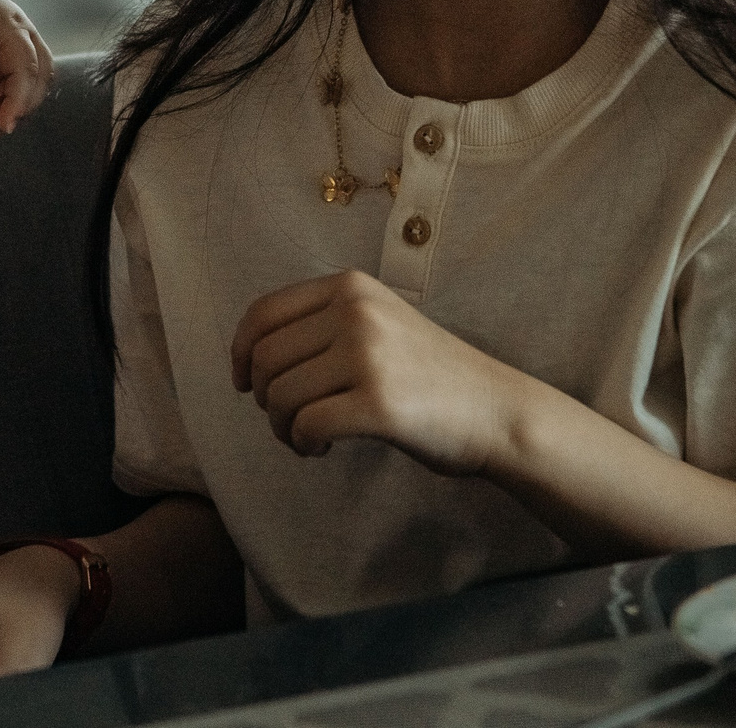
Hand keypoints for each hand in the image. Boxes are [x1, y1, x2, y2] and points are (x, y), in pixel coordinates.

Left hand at [0, 0, 51, 136]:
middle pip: (36, 82)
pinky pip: (12, 92)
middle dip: (14, 111)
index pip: (27, 69)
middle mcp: (24, 40)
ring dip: (7, 114)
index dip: (18, 101)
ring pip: (28, 90)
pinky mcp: (7, 65)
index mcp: (11, 28)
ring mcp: (18, 53)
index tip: (2, 126)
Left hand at [230, 269, 534, 474]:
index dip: (240, 352)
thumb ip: (324, 324)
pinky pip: (306, 426)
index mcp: (351, 287)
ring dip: (283, 428)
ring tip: (310, 437)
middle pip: (265, 359)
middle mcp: (356, 312)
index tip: (245, 383)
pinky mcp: (378, 403)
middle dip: (266, 399)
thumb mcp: (379, 322)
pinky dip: (303, 444)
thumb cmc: (430, 375)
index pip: (263, 313)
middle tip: (292, 421)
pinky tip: (324, 449)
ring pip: (279, 396)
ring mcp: (368, 356)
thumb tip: (252, 356)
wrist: (494, 409)